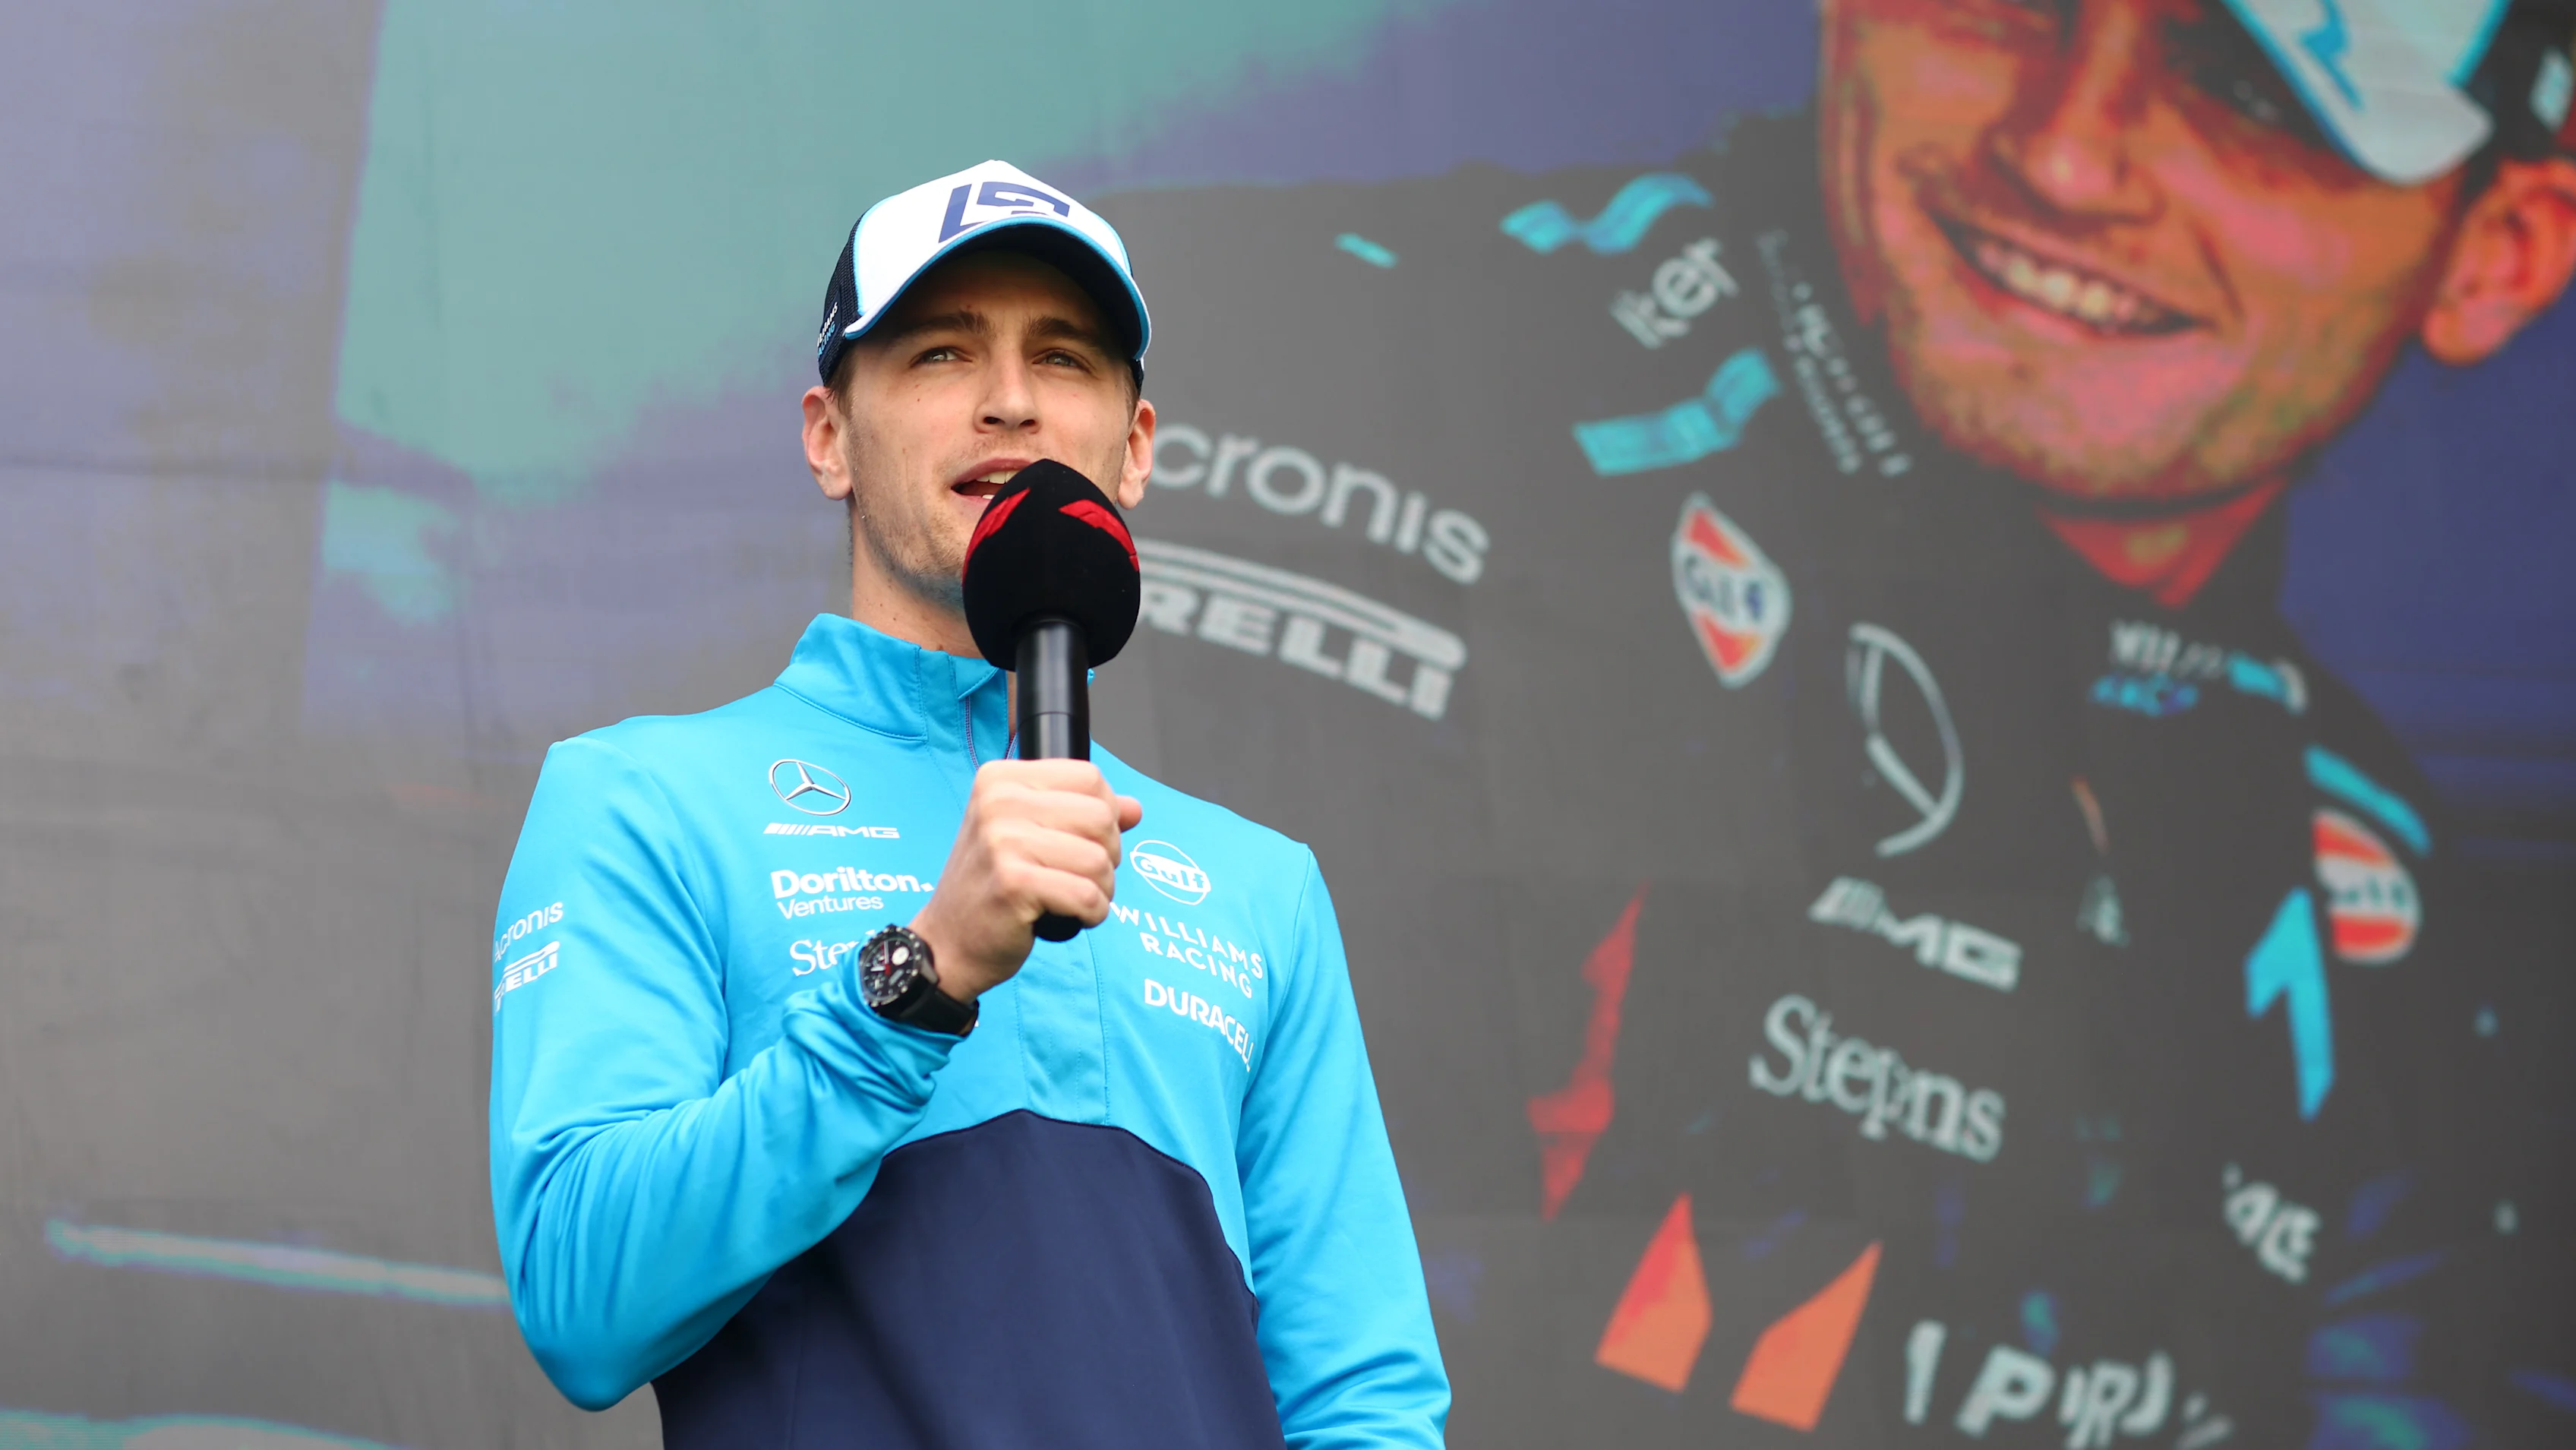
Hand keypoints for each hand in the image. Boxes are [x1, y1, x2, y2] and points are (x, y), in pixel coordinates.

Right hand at [909, 759, 1142, 1000]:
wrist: (948, 942)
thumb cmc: (992, 886)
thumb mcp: (1029, 835)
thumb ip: (1081, 814)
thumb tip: (1134, 808)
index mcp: (1001, 779)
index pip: (1090, 778)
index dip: (1105, 814)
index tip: (1080, 841)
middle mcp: (998, 801)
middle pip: (1101, 817)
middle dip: (1108, 854)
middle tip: (1078, 876)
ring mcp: (1002, 841)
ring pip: (1100, 859)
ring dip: (1101, 889)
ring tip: (1073, 898)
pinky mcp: (1013, 883)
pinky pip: (1087, 895)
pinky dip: (1093, 913)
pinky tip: (1071, 917)